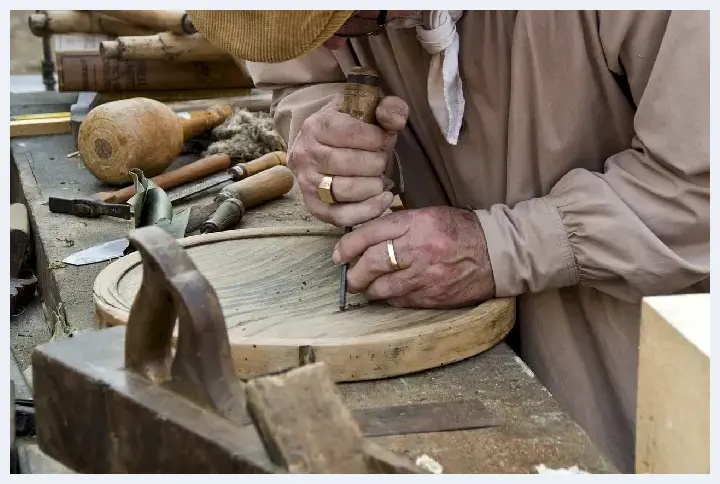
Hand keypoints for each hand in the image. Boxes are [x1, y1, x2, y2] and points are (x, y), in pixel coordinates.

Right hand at [288, 95, 408, 226]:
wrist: (324, 146)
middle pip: (347, 163)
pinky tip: (383, 199)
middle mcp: (305, 154)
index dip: (375, 138)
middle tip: (382, 161)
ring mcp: (307, 182)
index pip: (348, 132)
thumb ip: (389, 108)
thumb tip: (396, 121)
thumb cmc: (352, 128)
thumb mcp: (369, 109)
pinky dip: (366, 211)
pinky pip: (340, 216)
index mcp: (316, 125)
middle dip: (375, 163)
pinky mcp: (315, 207)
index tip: (385, 139)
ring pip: (344, 190)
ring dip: (372, 186)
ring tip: (381, 179)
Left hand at [332, 206, 495, 307]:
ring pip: (382, 287)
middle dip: (354, 273)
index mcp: (416, 223)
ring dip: (369, 289)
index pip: (370, 234)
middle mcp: (418, 249)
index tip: (338, 255)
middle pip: (371, 263)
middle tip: (349, 277)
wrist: (496, 253)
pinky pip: (399, 301)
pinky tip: (389, 293)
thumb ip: (398, 224)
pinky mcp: (432, 296)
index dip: (347, 246)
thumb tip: (365, 236)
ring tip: (366, 287)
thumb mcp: (428, 215)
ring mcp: (425, 275)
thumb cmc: (460, 230)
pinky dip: (389, 298)